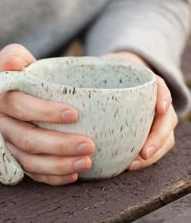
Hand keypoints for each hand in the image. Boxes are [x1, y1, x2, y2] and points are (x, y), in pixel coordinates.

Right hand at [0, 44, 94, 184]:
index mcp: (1, 101)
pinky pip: (34, 174)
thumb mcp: (15, 58)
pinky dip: (53, 177)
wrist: (20, 95)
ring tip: (87, 162)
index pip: (21, 107)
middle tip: (89, 145)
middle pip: (28, 140)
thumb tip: (12, 64)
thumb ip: (12, 57)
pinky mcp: (20, 159)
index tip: (74, 114)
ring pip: (31, 162)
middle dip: (60, 144)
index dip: (45, 112)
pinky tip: (73, 174)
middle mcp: (2, 126)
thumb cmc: (23, 76)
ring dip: (60, 165)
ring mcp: (10, 146)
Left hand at [102, 52, 177, 169]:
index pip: (160, 88)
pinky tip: (129, 165)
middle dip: (158, 137)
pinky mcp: (146, 131)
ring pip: (164, 137)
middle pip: (166, 119)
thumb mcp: (104, 67)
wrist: (115, 78)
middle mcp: (154, 103)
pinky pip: (152, 146)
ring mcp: (153, 118)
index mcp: (146, 84)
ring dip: (153, 153)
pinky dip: (145, 158)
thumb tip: (66, 72)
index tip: (159, 109)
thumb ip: (92, 69)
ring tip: (133, 164)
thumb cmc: (109, 74)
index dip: (163, 97)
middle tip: (143, 153)